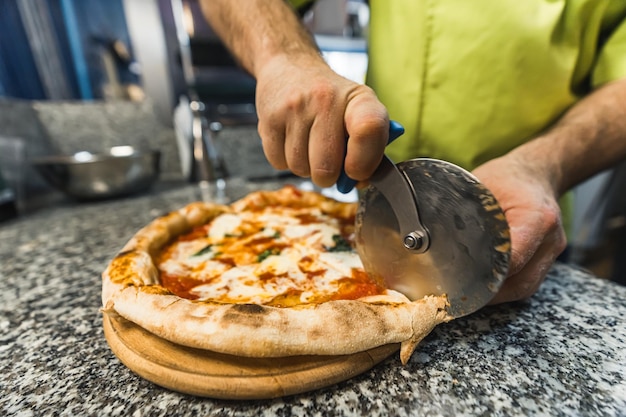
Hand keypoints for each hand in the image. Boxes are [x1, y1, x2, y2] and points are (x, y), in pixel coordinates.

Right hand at [254, 55, 389, 186]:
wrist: (289, 66)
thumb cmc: (331, 99)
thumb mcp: (359, 109)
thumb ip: (368, 146)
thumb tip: (360, 182)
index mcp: (358, 98)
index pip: (369, 130)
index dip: (364, 161)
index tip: (357, 171)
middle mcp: (326, 99)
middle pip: (326, 168)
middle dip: (329, 175)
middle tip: (330, 160)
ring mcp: (294, 109)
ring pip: (300, 169)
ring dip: (306, 167)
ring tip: (308, 143)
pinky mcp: (268, 119)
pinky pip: (278, 163)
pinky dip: (285, 160)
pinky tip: (291, 139)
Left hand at [472, 154, 567, 303]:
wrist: (536, 174)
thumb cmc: (508, 177)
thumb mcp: (482, 184)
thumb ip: (464, 209)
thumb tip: (429, 231)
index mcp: (537, 218)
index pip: (512, 258)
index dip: (487, 273)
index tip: (461, 278)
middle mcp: (550, 239)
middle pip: (520, 281)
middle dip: (489, 292)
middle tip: (459, 294)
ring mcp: (551, 251)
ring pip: (525, 287)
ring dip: (497, 294)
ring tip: (469, 294)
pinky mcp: (546, 258)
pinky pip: (526, 282)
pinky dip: (505, 288)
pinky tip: (485, 288)